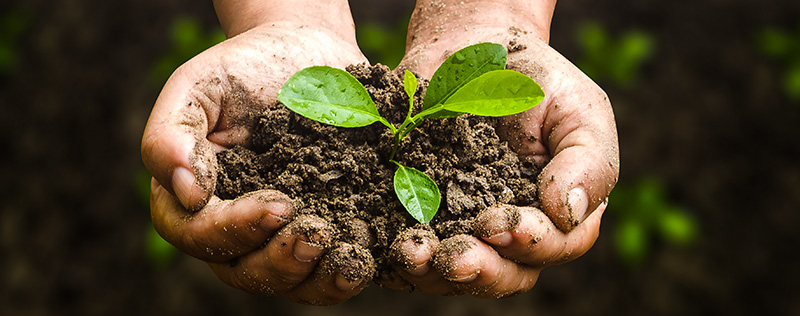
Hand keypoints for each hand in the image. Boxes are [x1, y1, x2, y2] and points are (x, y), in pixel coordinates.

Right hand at [141, 1, 373, 303]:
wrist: (308, 53)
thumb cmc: (244, 68)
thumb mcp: (199, 86)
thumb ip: (173, 135)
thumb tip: (187, 195)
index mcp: (195, 201)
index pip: (199, 235)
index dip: (234, 230)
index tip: (277, 205)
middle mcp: (237, 230)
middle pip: (244, 272)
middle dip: (281, 262)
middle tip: (317, 235)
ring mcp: (283, 237)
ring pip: (292, 283)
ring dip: (319, 280)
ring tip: (350, 261)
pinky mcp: (330, 232)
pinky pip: (333, 268)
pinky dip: (349, 269)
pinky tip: (372, 253)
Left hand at [390, 0, 618, 296]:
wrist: (471, 48)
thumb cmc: (535, 80)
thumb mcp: (578, 109)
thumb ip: (588, 161)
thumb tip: (566, 212)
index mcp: (558, 214)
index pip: (555, 246)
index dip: (529, 243)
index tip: (498, 224)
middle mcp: (511, 234)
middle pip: (505, 274)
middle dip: (480, 270)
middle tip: (453, 257)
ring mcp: (461, 229)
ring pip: (453, 273)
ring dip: (433, 270)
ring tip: (412, 252)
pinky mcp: (415, 218)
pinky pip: (408, 251)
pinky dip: (394, 256)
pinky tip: (384, 245)